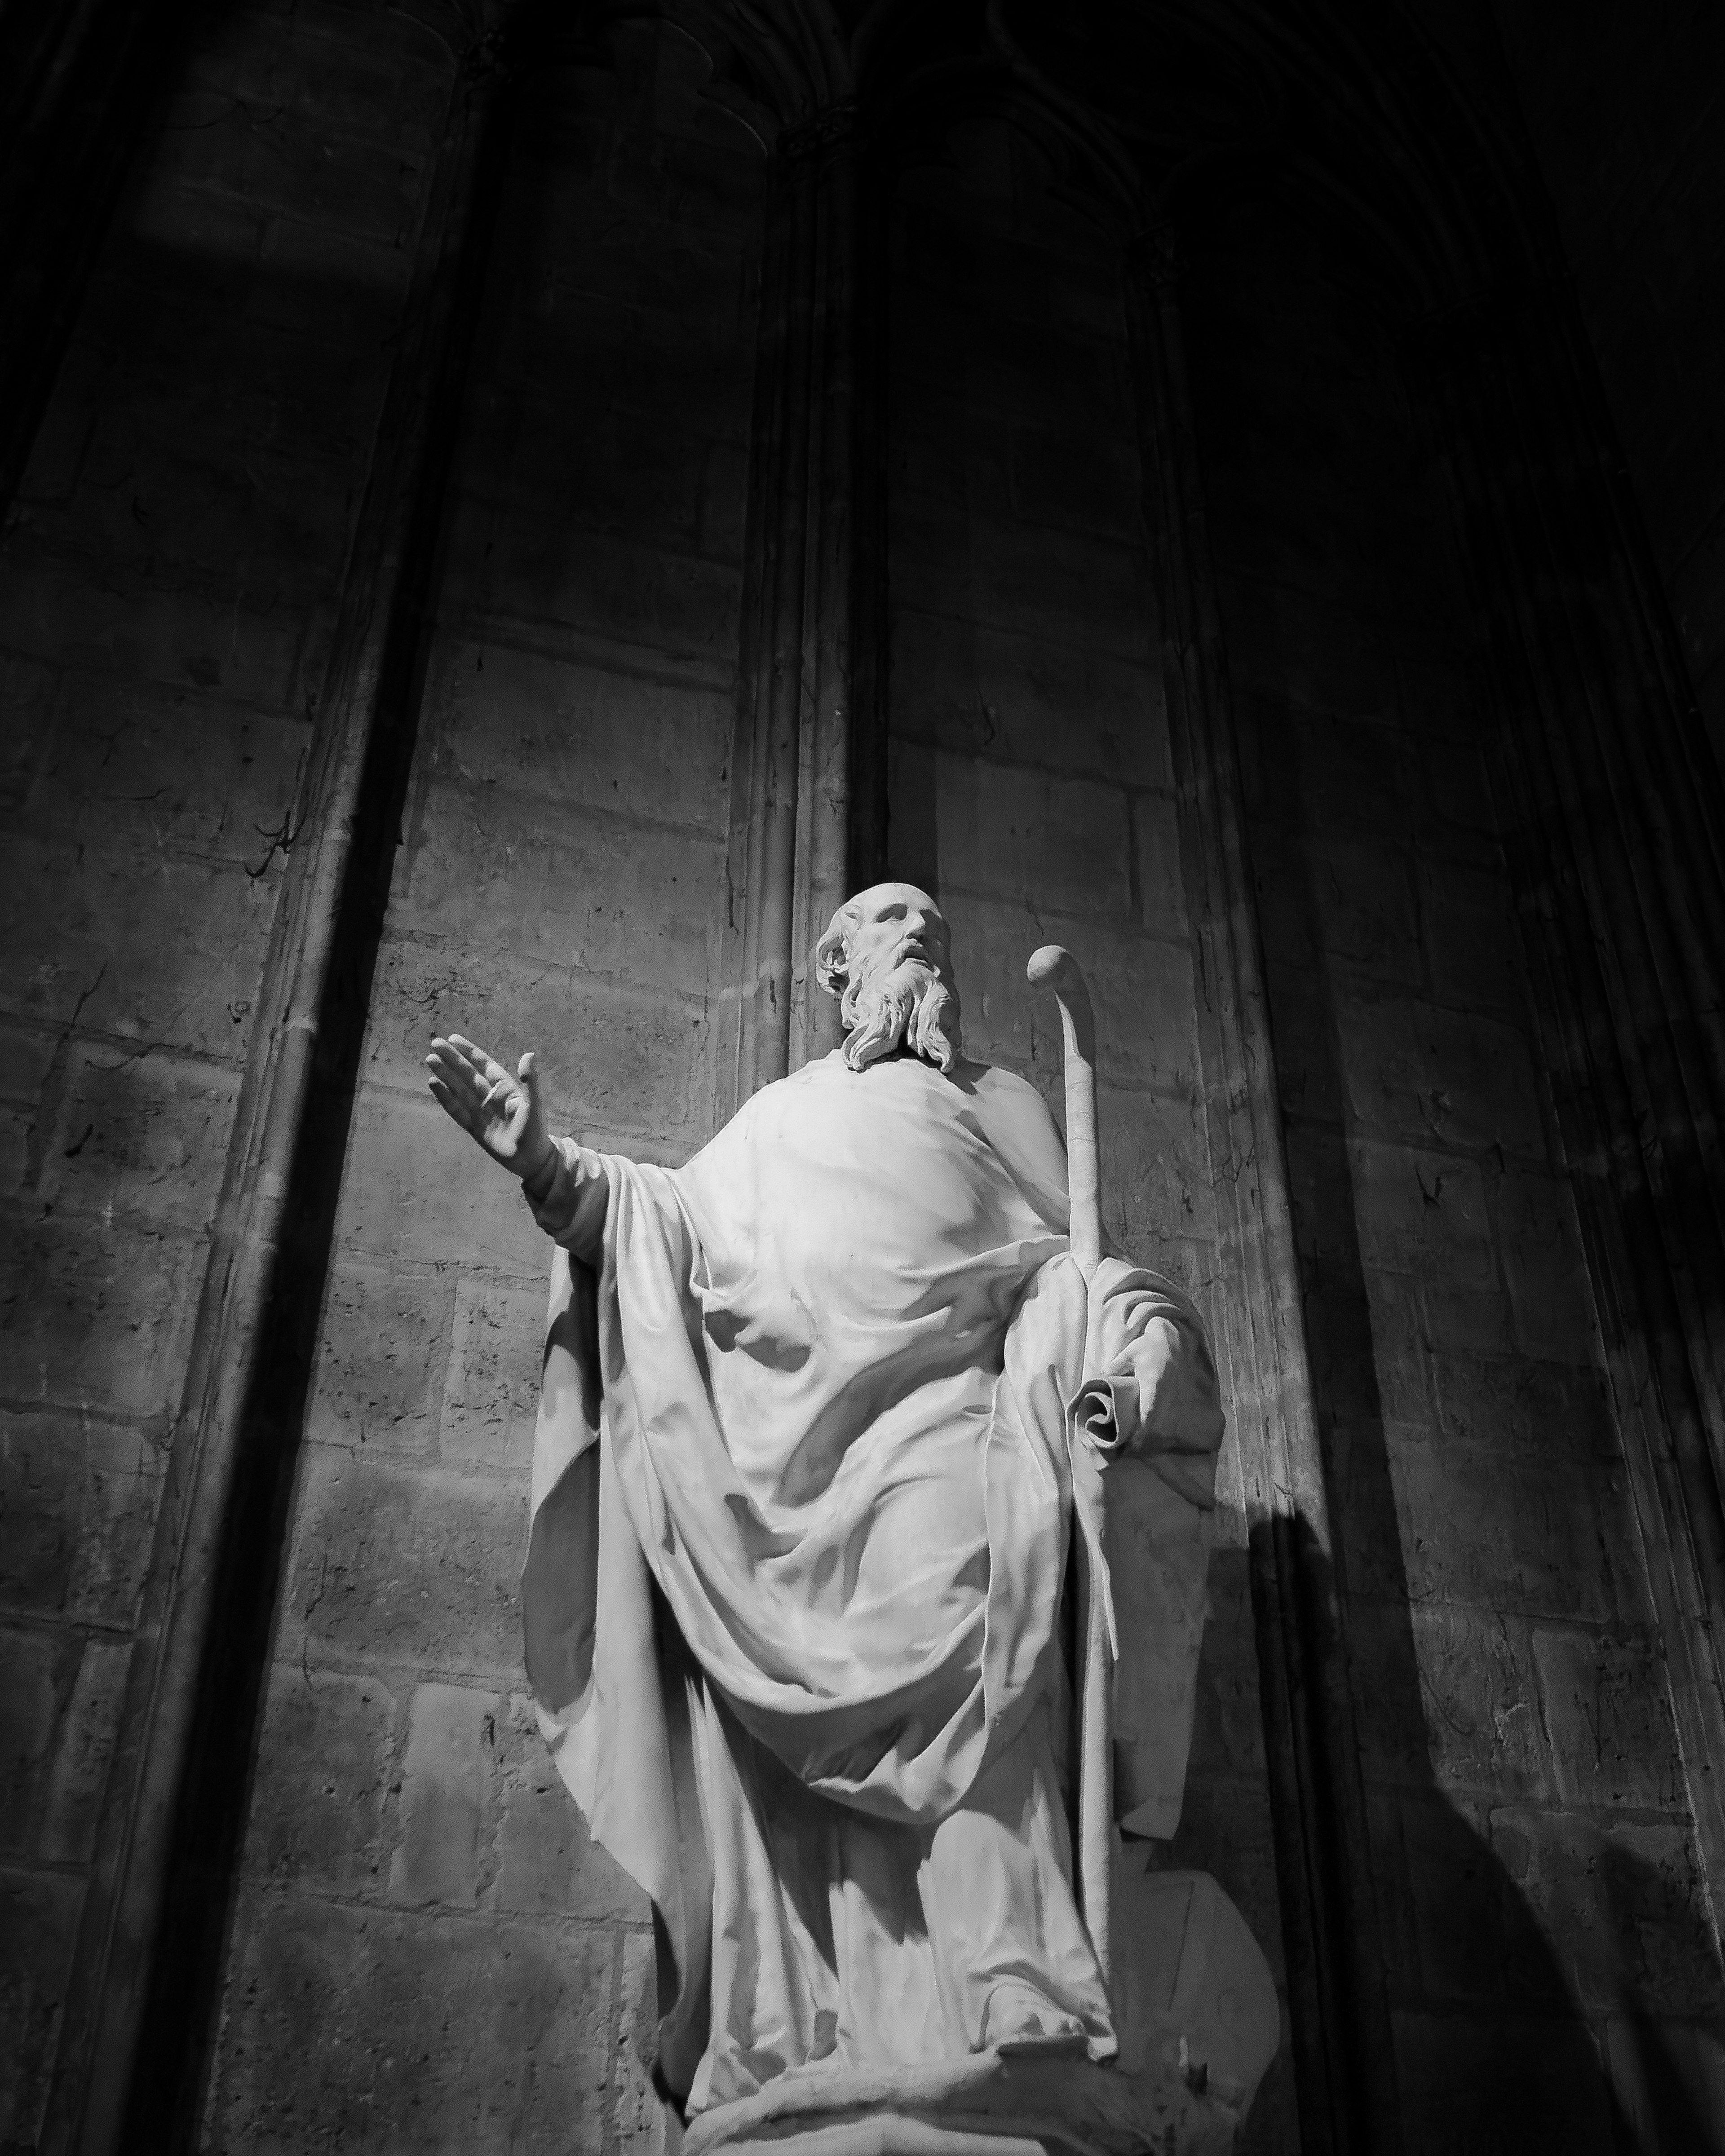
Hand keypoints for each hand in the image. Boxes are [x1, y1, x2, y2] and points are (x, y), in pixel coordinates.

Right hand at [425, 1034, 554, 1182]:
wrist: (531, 1161)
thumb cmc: (536, 1132)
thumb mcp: (534, 1106)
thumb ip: (531, 1082)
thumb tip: (529, 1054)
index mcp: (506, 1089)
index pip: (484, 1066)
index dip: (470, 1052)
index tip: (454, 1038)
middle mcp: (490, 1097)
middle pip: (467, 1074)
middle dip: (452, 1059)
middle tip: (435, 1043)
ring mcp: (480, 1112)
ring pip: (459, 1089)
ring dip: (446, 1075)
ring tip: (430, 1060)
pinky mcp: (473, 1127)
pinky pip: (457, 1110)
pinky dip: (445, 1098)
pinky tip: (434, 1084)